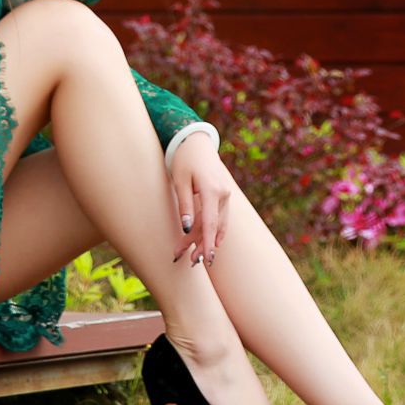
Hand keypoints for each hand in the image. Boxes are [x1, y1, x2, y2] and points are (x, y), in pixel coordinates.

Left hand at [168, 133, 235, 267]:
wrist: (196, 143)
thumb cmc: (184, 160)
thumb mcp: (180, 181)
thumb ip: (184, 205)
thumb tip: (187, 228)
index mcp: (211, 189)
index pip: (209, 222)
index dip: (207, 242)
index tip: (206, 259)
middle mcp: (222, 194)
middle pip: (212, 226)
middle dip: (201, 244)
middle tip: (188, 261)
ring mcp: (225, 195)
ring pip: (217, 224)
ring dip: (206, 240)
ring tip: (194, 256)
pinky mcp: (223, 196)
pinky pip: (220, 217)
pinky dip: (215, 231)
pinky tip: (212, 244)